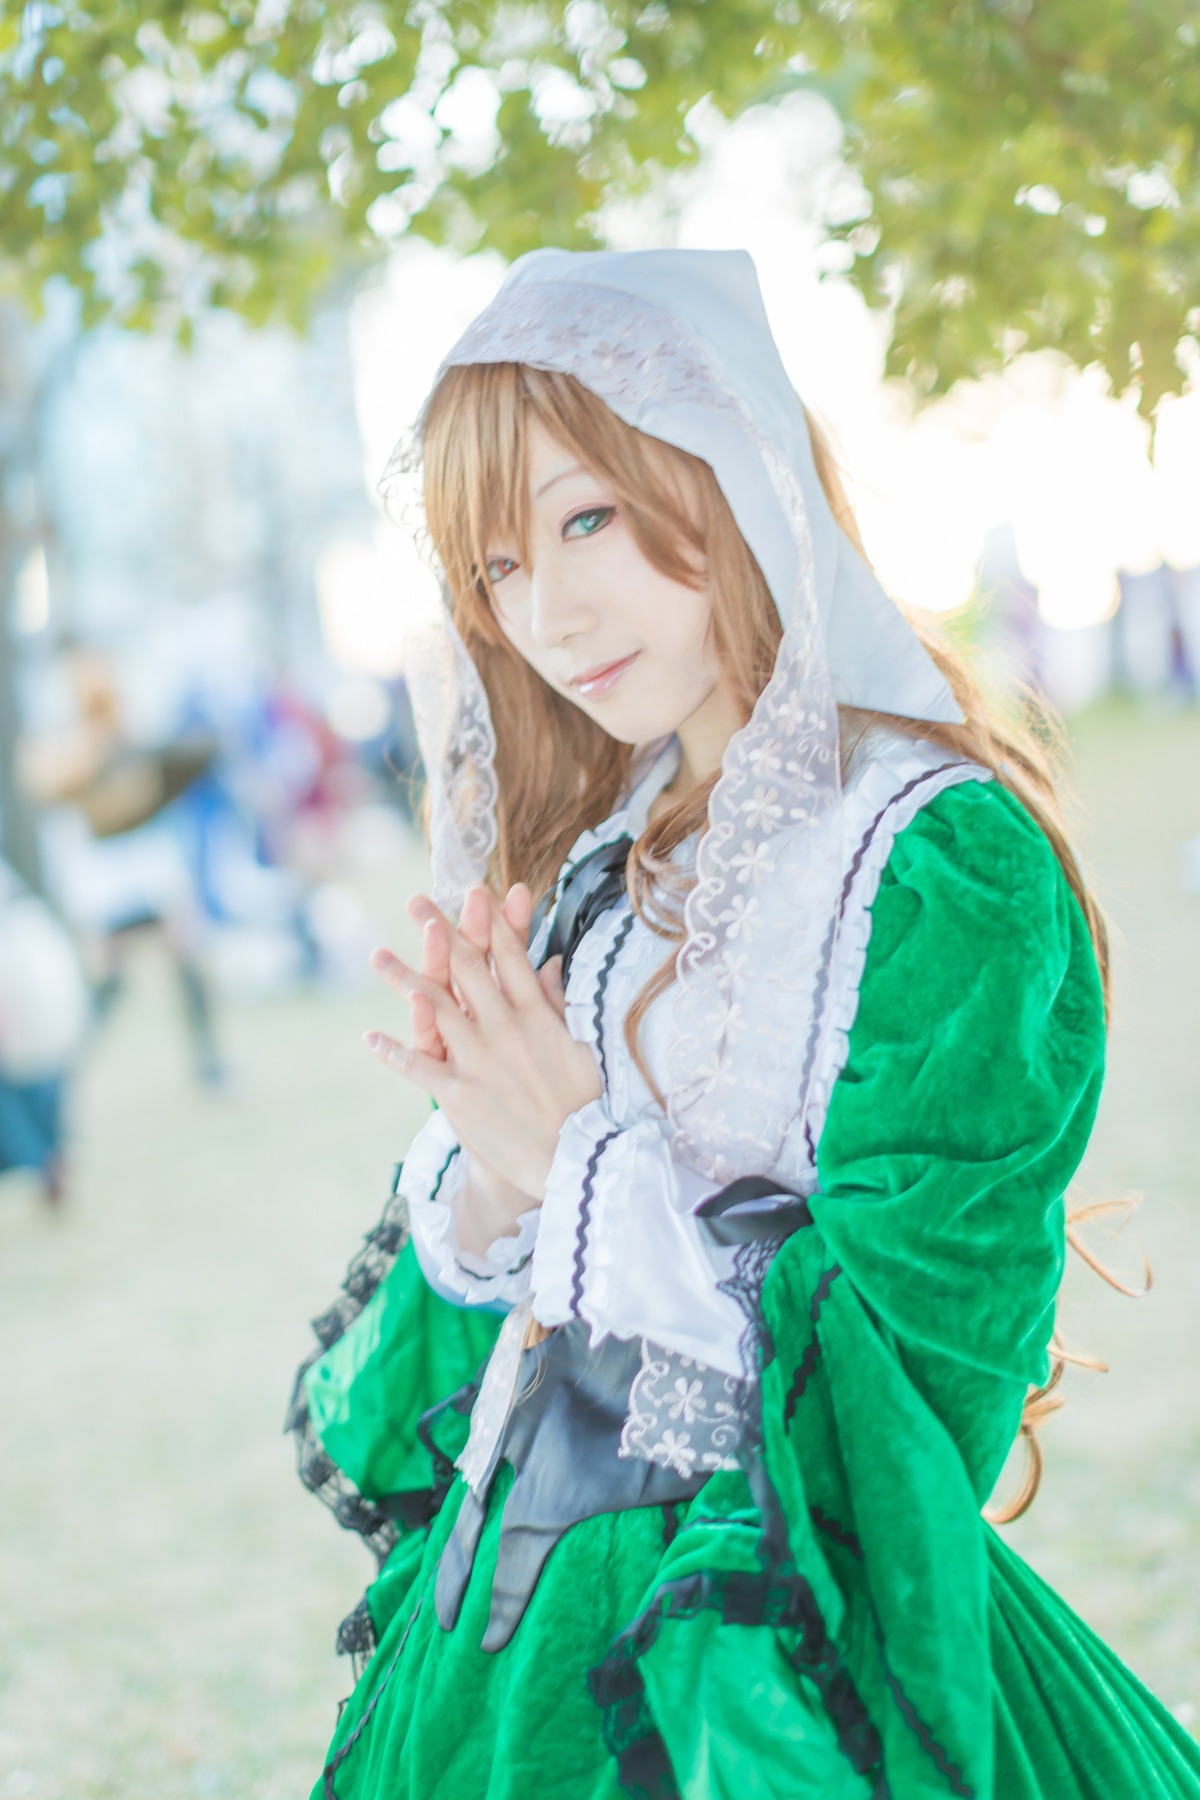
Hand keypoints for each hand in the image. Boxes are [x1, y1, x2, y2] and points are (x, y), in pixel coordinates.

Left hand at [403, 882, 555, 1250]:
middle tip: (416, 902)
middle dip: (440, 929)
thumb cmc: (585, 1105)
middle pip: (466, 968)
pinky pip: (417, 1065)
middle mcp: (504, 1028)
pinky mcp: (458, 1093)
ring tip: (378, 955)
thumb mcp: (582, 1045)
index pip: (509, 956)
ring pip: (433, 1006)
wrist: (575, 1160)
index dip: (491, 921)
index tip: (475, 892)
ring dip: (403, 978)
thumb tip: (549, 963)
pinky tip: (370, 1037)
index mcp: (537, 1014)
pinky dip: (392, 1051)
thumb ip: (558, 1002)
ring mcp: (477, 1059)